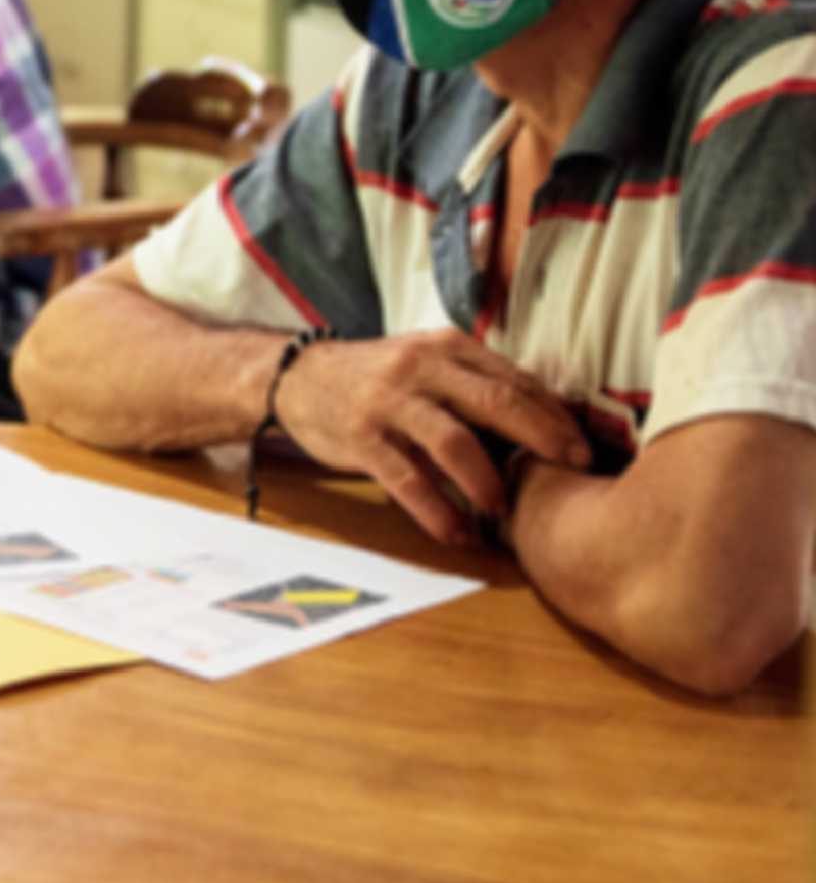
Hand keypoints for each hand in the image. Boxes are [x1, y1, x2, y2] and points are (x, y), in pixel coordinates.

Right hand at [271, 328, 593, 544]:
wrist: (299, 376)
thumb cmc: (377, 376)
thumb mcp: (427, 360)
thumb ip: (475, 382)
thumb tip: (547, 420)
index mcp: (445, 347)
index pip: (513, 380)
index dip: (554, 415)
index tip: (583, 447)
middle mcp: (418, 368)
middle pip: (494, 403)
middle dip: (541, 440)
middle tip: (572, 471)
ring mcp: (387, 403)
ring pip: (453, 442)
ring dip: (487, 482)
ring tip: (505, 511)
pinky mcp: (360, 438)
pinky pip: (407, 481)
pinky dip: (438, 513)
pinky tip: (457, 535)